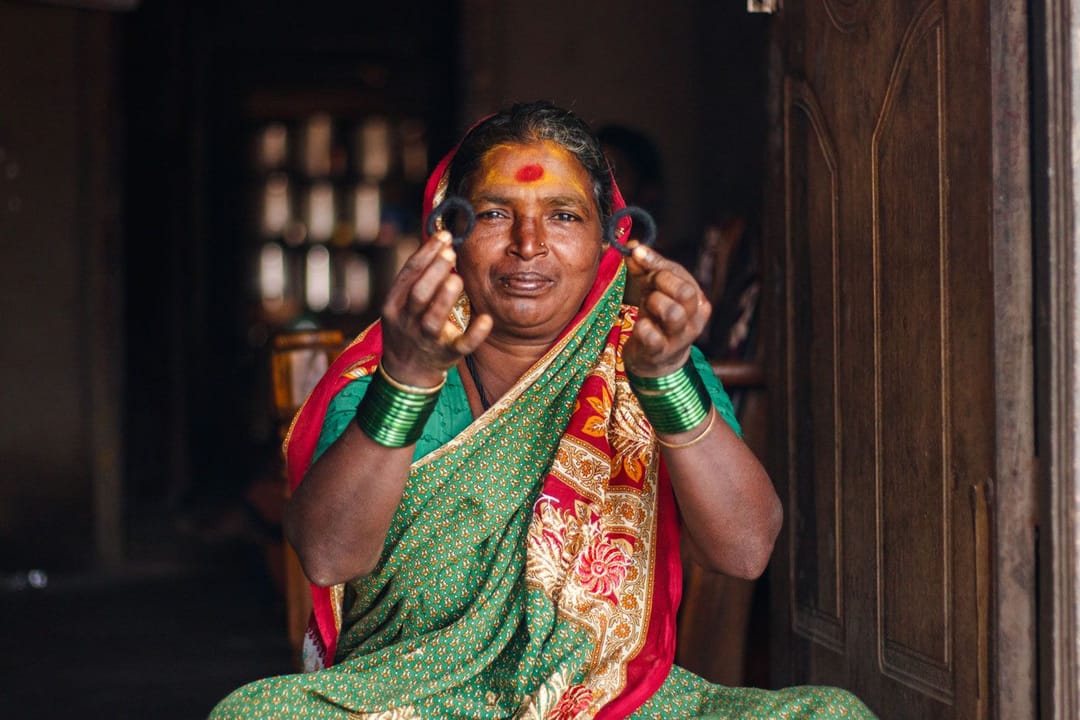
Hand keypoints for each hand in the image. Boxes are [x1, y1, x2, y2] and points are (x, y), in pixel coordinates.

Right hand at [379, 231, 491, 385]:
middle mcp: (407, 321)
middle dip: (433, 272)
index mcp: (394, 304)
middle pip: (418, 294)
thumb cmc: (408, 328)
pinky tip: (486, 319)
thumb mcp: (401, 304)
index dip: (425, 254)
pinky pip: (462, 345)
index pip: (408, 275)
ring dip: (445, 297)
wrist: (406, 372)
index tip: (443, 236)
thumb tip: (441, 244)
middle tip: (450, 253)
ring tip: (457, 277)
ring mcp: (426, 339)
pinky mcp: (447, 355)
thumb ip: (417, 279)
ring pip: (433, 318)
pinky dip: (475, 333)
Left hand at [623, 243, 710, 376]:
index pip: (680, 273)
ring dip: (654, 304)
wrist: (656, 358)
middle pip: (685, 292)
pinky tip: (640, 326)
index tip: (636, 252)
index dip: (656, 262)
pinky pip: (652, 336)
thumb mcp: (653, 288)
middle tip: (648, 285)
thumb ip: (644, 267)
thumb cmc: (657, 315)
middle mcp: (694, 318)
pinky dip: (642, 327)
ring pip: (673, 313)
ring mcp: (680, 337)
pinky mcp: (661, 353)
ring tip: (646, 306)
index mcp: (696, 298)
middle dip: (661, 283)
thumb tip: (632, 246)